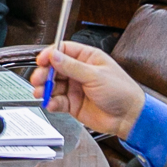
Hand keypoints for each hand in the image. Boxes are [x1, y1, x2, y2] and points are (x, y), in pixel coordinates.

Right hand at [31, 40, 145, 138]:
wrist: (128, 116)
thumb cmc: (121, 91)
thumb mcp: (96, 76)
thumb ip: (72, 67)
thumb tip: (54, 56)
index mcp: (88, 58)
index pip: (64, 50)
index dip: (51, 54)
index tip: (41, 60)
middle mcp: (80, 71)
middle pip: (55, 68)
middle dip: (44, 74)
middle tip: (38, 80)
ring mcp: (75, 88)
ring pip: (53, 85)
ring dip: (45, 89)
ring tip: (41, 93)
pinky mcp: (73, 103)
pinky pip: (57, 101)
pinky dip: (52, 102)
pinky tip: (52, 104)